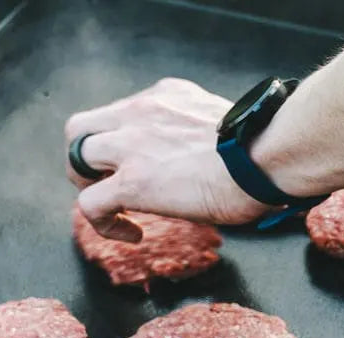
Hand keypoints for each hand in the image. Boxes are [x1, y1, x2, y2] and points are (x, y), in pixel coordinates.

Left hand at [64, 78, 271, 240]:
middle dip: (85, 158)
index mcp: (166, 97)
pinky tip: (130, 234)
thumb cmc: (266, 146)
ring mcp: (132, 146)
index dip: (119, 141)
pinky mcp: (132, 182)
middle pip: (81, 127)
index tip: (139, 162)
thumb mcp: (226, 123)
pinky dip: (102, 222)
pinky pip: (91, 203)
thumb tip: (220, 161)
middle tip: (105, 182)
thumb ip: (205, 133)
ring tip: (113, 208)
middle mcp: (142, 112)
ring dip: (86, 184)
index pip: (122, 112)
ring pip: (75, 157)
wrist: (268, 155)